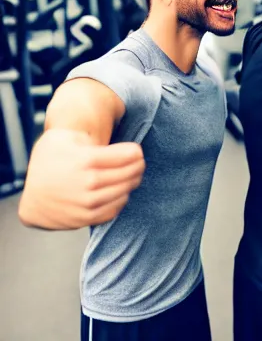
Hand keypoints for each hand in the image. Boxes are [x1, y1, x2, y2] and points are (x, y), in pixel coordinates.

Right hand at [19, 129, 145, 229]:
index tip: (137, 151)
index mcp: (85, 159)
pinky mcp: (87, 218)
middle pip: (130, 173)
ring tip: (132, 175)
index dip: (136, 152)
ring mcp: (88, 202)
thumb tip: (105, 135)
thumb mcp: (61, 137)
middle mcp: (88, 182)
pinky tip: (120, 190)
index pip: (128, 155)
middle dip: (139, 166)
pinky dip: (121, 198)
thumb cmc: (48, 162)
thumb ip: (84, 133)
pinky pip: (116, 208)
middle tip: (139, 162)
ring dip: (132, 181)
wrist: (32, 199)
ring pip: (125, 190)